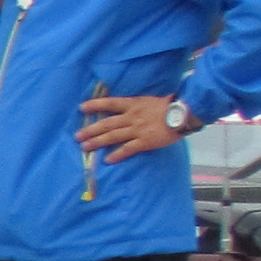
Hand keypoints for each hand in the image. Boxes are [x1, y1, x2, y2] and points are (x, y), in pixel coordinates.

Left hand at [79, 89, 193, 161]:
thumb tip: (129, 109)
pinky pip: (128, 149)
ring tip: (85, 147)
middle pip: (107, 123)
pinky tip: (108, 160)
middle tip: (77, 136)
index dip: (95, 105)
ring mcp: (137, 130)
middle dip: (90, 130)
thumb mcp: (150, 101)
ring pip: (113, 136)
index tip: (82, 107)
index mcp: (133, 104)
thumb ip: (138, 106)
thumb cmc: (170, 106)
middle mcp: (132, 117)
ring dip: (97, 142)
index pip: (110, 103)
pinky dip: (117, 154)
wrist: (183, 113)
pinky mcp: (144, 141)